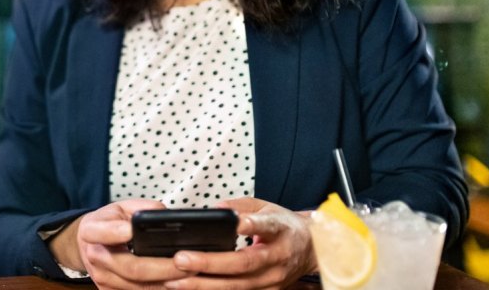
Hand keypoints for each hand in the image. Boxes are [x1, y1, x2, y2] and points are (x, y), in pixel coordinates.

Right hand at [51, 198, 192, 288]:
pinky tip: (177, 284)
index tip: (131, 230)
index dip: (115, 232)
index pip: (102, 232)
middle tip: (186, 262)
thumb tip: (164, 214)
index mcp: (92, 231)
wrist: (86, 245)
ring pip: (139, 287)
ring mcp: (103, 280)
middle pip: (131, 267)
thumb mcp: (120, 207)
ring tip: (190, 275)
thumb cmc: (107, 222)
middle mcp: (96, 258)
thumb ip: (140, 207)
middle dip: (162, 267)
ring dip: (166, 283)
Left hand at [165, 198, 316, 288]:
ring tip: (175, 280)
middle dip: (209, 263)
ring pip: (237, 286)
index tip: (235, 224)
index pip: (267, 226)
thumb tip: (216, 209)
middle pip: (243, 264)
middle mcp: (278, 258)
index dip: (251, 226)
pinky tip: (191, 288)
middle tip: (180, 258)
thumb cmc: (285, 227)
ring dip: (204, 284)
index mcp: (281, 230)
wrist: (312, 250)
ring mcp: (273, 280)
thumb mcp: (267, 207)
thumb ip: (241, 206)